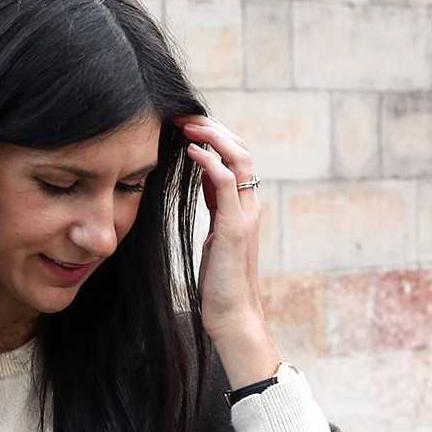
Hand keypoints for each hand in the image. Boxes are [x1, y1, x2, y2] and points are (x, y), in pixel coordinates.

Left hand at [175, 114, 280, 388]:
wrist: (232, 316)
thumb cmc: (218, 282)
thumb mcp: (214, 234)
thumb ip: (213, 204)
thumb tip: (201, 175)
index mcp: (243, 205)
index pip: (235, 156)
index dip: (212, 136)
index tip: (184, 123)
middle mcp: (249, 204)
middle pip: (240, 148)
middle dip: (212, 127)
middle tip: (182, 114)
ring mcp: (246, 214)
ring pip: (239, 157)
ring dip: (212, 135)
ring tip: (186, 123)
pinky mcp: (235, 226)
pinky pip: (227, 181)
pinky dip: (209, 161)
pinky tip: (190, 151)